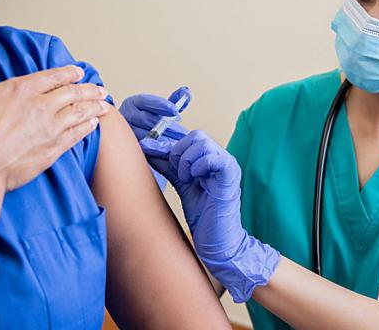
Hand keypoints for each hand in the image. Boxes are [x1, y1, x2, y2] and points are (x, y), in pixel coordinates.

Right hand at [0, 49, 109, 190]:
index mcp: (20, 89)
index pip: (52, 76)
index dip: (68, 73)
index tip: (79, 72)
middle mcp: (40, 106)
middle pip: (73, 93)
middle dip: (89, 89)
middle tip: (100, 89)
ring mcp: (49, 129)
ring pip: (79, 112)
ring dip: (94, 106)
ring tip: (105, 104)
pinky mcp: (52, 150)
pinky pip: (77, 135)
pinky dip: (87, 127)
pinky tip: (94, 125)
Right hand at [119, 87, 190, 188]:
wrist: (133, 138)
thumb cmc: (149, 121)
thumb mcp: (161, 109)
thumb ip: (174, 100)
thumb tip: (186, 92)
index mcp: (133, 104)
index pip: (146, 101)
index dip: (161, 105)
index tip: (175, 110)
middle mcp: (126, 116)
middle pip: (146, 120)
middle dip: (167, 127)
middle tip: (183, 133)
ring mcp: (126, 132)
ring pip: (144, 136)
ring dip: (163, 140)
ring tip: (178, 144)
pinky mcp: (129, 147)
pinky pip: (143, 149)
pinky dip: (157, 151)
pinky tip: (169, 153)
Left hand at [161, 130, 279, 302]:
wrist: (217, 241)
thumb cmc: (203, 215)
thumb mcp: (181, 184)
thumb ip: (168, 166)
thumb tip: (148, 148)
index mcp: (211, 158)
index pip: (189, 137)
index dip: (168, 145)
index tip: (148, 151)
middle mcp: (221, 158)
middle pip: (196, 135)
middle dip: (178, 152)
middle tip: (177, 175)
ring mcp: (227, 165)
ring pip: (202, 143)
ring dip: (186, 160)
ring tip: (185, 180)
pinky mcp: (230, 176)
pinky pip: (213, 158)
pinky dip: (198, 166)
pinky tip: (193, 180)